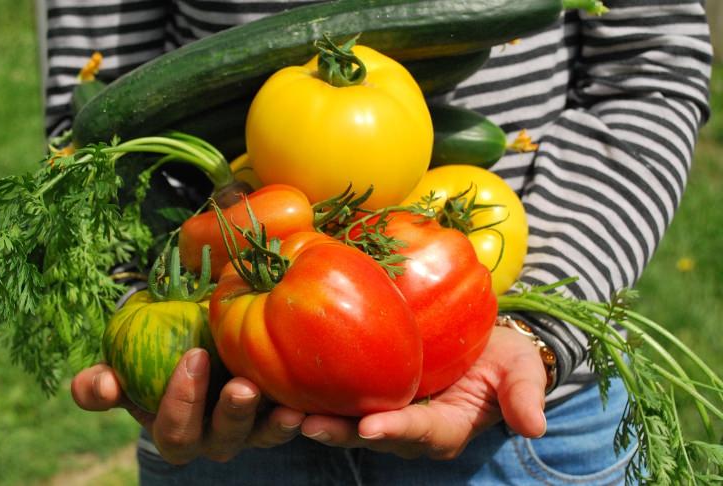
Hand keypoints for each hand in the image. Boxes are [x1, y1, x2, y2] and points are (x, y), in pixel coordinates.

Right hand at [71, 348, 304, 463]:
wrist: (197, 345)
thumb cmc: (155, 357)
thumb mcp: (124, 367)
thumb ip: (102, 382)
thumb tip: (101, 385)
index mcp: (174, 430)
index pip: (173, 431)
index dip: (180, 402)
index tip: (193, 356)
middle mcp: (212, 438)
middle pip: (220, 439)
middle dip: (230, 415)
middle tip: (241, 386)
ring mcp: (249, 430)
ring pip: (261, 436)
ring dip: (272, 423)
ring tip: (287, 406)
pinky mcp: (278, 416)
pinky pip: (290, 422)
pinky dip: (302, 414)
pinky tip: (310, 399)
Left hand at [300, 326, 546, 459]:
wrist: (482, 342)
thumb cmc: (503, 356)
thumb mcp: (520, 369)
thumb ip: (524, 394)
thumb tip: (535, 426)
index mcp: (447, 427)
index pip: (422, 432)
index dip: (398, 430)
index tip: (372, 427)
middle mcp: (411, 428)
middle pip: (373, 435)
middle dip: (341, 433)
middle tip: (307, 424)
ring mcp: (387, 411)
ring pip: (348, 422)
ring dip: (318, 418)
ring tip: (283, 411)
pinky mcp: (369, 392)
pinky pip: (341, 397)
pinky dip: (315, 393)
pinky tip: (285, 382)